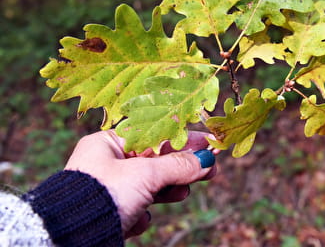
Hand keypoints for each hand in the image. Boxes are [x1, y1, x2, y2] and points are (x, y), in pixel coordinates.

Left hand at [64, 130, 216, 237]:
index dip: (182, 139)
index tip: (206, 142)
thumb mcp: (144, 174)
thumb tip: (206, 160)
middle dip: (180, 166)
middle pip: (154, 161)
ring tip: (184, 191)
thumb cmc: (103, 194)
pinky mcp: (110, 211)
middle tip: (208, 167)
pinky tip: (141, 218)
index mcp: (108, 143)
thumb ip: (177, 166)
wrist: (69, 239)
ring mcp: (108, 188)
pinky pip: (135, 206)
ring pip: (147, 185)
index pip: (154, 135)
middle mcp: (107, 163)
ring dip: (167, 189)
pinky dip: (143, 212)